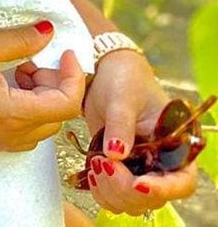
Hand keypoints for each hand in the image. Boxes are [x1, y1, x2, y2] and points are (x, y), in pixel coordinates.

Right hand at [0, 22, 84, 151]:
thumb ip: (20, 40)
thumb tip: (49, 31)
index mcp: (14, 114)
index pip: (66, 103)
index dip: (73, 76)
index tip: (64, 52)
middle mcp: (12, 136)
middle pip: (57, 115)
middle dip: (54, 84)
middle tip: (30, 58)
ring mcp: (0, 143)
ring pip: (41, 124)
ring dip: (40, 97)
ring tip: (16, 69)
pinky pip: (23, 130)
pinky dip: (25, 107)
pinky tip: (2, 84)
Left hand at [79, 50, 197, 213]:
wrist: (103, 72)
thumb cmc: (123, 78)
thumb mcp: (122, 97)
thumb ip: (120, 124)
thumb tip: (117, 154)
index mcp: (176, 145)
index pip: (182, 181)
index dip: (163, 189)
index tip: (138, 184)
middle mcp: (161, 162)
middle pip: (154, 198)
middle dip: (127, 189)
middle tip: (103, 165)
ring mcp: (139, 168)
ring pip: (133, 202)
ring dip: (112, 192)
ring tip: (95, 164)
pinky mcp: (119, 169)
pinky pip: (114, 195)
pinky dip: (102, 191)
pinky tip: (91, 172)